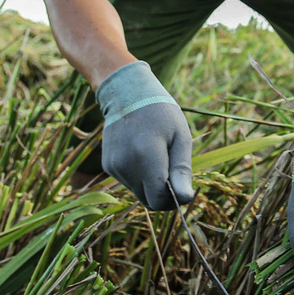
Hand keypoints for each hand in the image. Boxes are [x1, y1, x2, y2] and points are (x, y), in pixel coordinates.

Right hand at [95, 61, 193, 210]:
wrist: (127, 93)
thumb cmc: (161, 113)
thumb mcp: (180, 136)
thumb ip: (182, 170)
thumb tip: (185, 199)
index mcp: (146, 157)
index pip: (159, 201)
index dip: (173, 199)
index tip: (181, 184)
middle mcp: (126, 165)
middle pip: (148, 201)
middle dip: (162, 193)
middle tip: (171, 168)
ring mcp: (114, 166)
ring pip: (138, 193)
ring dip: (150, 183)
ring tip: (155, 154)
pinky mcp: (108, 166)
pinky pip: (129, 182)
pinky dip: (138, 175)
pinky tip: (141, 153)